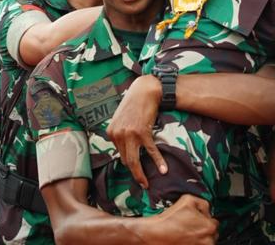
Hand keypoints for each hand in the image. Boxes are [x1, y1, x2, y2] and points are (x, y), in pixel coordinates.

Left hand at [105, 74, 166, 188]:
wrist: (145, 90)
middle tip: (141, 181)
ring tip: (146, 184)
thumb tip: (125, 148)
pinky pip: (150, 152)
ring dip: (140, 175)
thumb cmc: (134, 103)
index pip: (119, 153)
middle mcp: (118, 134)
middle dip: (134, 170)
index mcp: (111, 132)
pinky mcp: (143, 133)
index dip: (128, 159)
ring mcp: (130, 134)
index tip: (135, 166)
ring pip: (134, 161)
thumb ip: (120, 133)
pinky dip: (158, 161)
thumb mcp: (121, 118)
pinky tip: (163, 170)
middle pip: (125, 160)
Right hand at [144, 194, 217, 244]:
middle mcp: (208, 240)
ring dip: (199, 237)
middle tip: (190, 226)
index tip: (197, 218)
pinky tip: (184, 239)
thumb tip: (206, 209)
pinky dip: (193, 243)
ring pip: (204, 242)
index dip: (204, 218)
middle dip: (203, 229)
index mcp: (209, 227)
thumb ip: (202, 203)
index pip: (214, 222)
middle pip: (211, 234)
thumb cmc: (170, 220)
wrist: (155, 234)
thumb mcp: (188, 200)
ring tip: (186, 233)